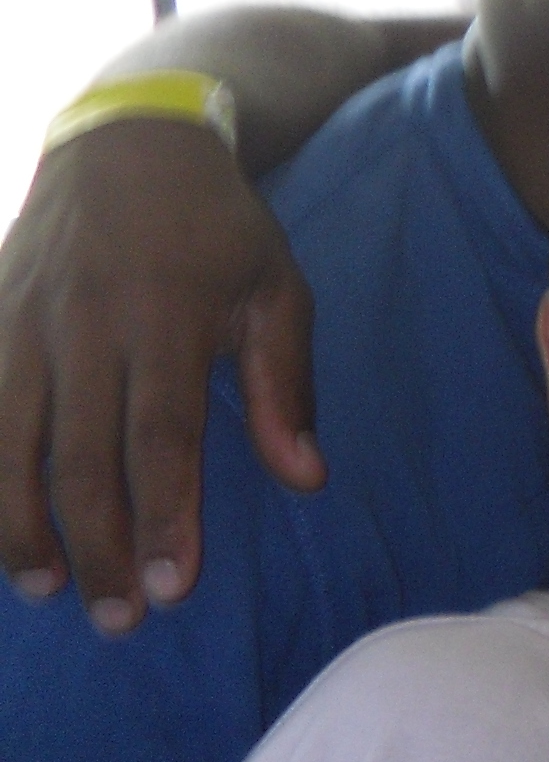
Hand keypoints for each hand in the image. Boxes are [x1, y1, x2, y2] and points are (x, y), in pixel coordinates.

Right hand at [0, 121, 321, 626]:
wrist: (126, 143)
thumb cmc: (217, 227)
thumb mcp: (277, 287)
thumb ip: (285, 384)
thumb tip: (306, 478)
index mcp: (164, 315)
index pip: (159, 437)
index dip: (164, 516)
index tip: (173, 588)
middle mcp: (83, 324)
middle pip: (79, 458)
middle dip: (98, 546)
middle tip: (119, 619)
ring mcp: (21, 323)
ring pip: (8, 445)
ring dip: (21, 527)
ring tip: (50, 589)